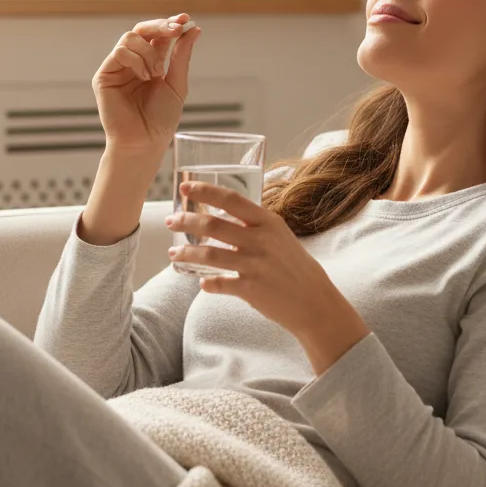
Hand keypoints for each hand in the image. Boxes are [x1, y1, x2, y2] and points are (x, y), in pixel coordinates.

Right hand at [92, 14, 202, 154]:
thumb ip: (182, 56)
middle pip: (143, 29)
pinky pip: (119, 52)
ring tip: (157, 73)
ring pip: (130, 37)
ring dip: (149, 51)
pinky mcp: (104, 75)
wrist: (145, 141)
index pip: (159, 35)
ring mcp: (118, 68)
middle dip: (161, 26)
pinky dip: (136, 60)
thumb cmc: (160, 119)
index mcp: (151, 62)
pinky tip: (144, 77)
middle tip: (176, 29)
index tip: (185, 19)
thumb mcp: (177, 84)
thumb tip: (194, 30)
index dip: (171, 24)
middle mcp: (134, 62)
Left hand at [166, 180, 370, 374]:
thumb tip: (223, 216)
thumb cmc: (294, 265)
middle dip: (187, 221)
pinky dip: (207, 283)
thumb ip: (254, 226)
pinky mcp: (251, 289)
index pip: (232, 199)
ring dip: (187, 252)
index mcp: (268, 222)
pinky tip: (201, 282)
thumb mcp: (279, 236)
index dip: (206, 191)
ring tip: (173, 253)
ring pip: (210, 254)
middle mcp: (260, 240)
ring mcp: (255, 265)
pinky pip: (220, 284)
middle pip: (214, 224)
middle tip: (170, 221)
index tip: (185, 187)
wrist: (315, 300)